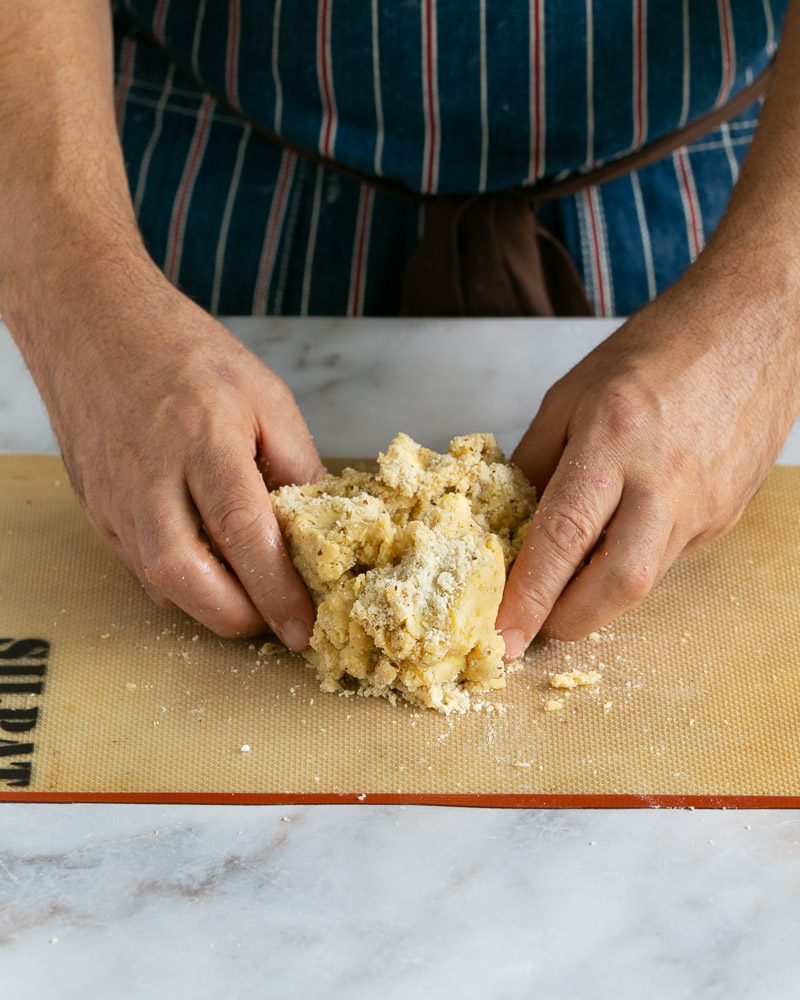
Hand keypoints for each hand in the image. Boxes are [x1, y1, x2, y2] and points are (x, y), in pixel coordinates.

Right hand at [31, 260, 323, 645]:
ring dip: (209, 606)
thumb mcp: (265, 394)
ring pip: (160, 584)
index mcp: (202, 440)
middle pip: (188, 577)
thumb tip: (320, 524)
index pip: (243, 532)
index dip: (276, 590)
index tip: (304, 627)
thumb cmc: (185, 352)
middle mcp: (150, 477)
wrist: (95, 324)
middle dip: (238, 616)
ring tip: (249, 597)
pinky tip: (208, 570)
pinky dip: (179, 585)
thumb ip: (296, 462)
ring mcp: (115, 498)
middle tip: (277, 619)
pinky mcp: (97, 509)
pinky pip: (138, 569)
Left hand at [496, 264, 799, 656]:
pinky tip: (620, 532)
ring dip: (598, 592)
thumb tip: (510, 523)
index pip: (563, 537)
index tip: (504, 635)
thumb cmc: (657, 348)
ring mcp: (704, 504)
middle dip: (569, 619)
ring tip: (570, 573)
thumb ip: (535, 462)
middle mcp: (664, 481)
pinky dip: (631, 560)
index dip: (529, 595)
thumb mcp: (569, 394)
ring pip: (644, 580)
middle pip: (617, 585)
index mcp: (615, 438)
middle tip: (537, 619)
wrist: (753, 328)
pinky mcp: (724, 516)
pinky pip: (667, 557)